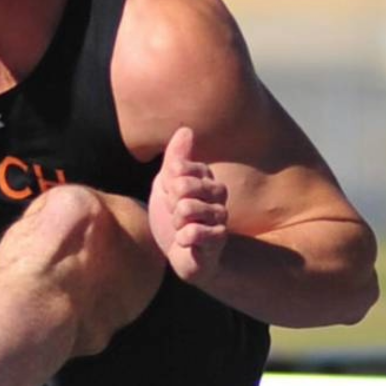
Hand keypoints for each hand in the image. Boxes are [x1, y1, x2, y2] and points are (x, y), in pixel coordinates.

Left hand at [149, 126, 228, 281]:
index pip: (178, 168)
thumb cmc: (174, 218)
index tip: (169, 196)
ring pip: (187, 209)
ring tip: (180, 227)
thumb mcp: (167, 184)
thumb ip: (176, 158)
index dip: (166, 184)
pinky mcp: (217, 241)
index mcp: (206, 178)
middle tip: (175, 214)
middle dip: (169, 203)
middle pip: (182, 186)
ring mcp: (219, 218)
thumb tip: (186, 130)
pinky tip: (184, 240)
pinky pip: (194, 233)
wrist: (182, 255)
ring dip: (175, 221)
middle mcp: (218, 195)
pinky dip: (182, 238)